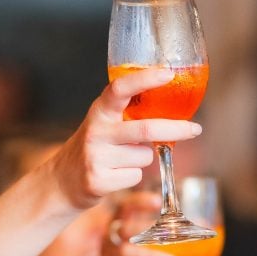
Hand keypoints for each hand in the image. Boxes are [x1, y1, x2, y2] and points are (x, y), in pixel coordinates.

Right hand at [48, 70, 202, 209]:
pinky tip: (115, 174)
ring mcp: (96, 157)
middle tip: (194, 129)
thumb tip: (171, 107)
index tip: (168, 73)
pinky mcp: (99, 180)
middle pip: (145, 129)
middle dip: (176, 129)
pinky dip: (133, 175)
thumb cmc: (94, 147)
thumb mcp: (104, 123)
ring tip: (123, 159)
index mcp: (100, 111)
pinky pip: (136, 176)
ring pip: (145, 156)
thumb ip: (128, 114)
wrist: (62, 182)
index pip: (120, 88)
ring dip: (144, 158)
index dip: (145, 79)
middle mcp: (96, 131)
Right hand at [92, 192, 174, 255]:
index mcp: (120, 224)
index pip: (126, 207)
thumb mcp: (146, 243)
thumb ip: (167, 231)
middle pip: (123, 227)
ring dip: (151, 255)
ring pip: (127, 252)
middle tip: (167, 230)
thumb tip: (204, 222)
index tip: (158, 201)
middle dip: (142, 226)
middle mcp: (111, 238)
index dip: (139, 202)